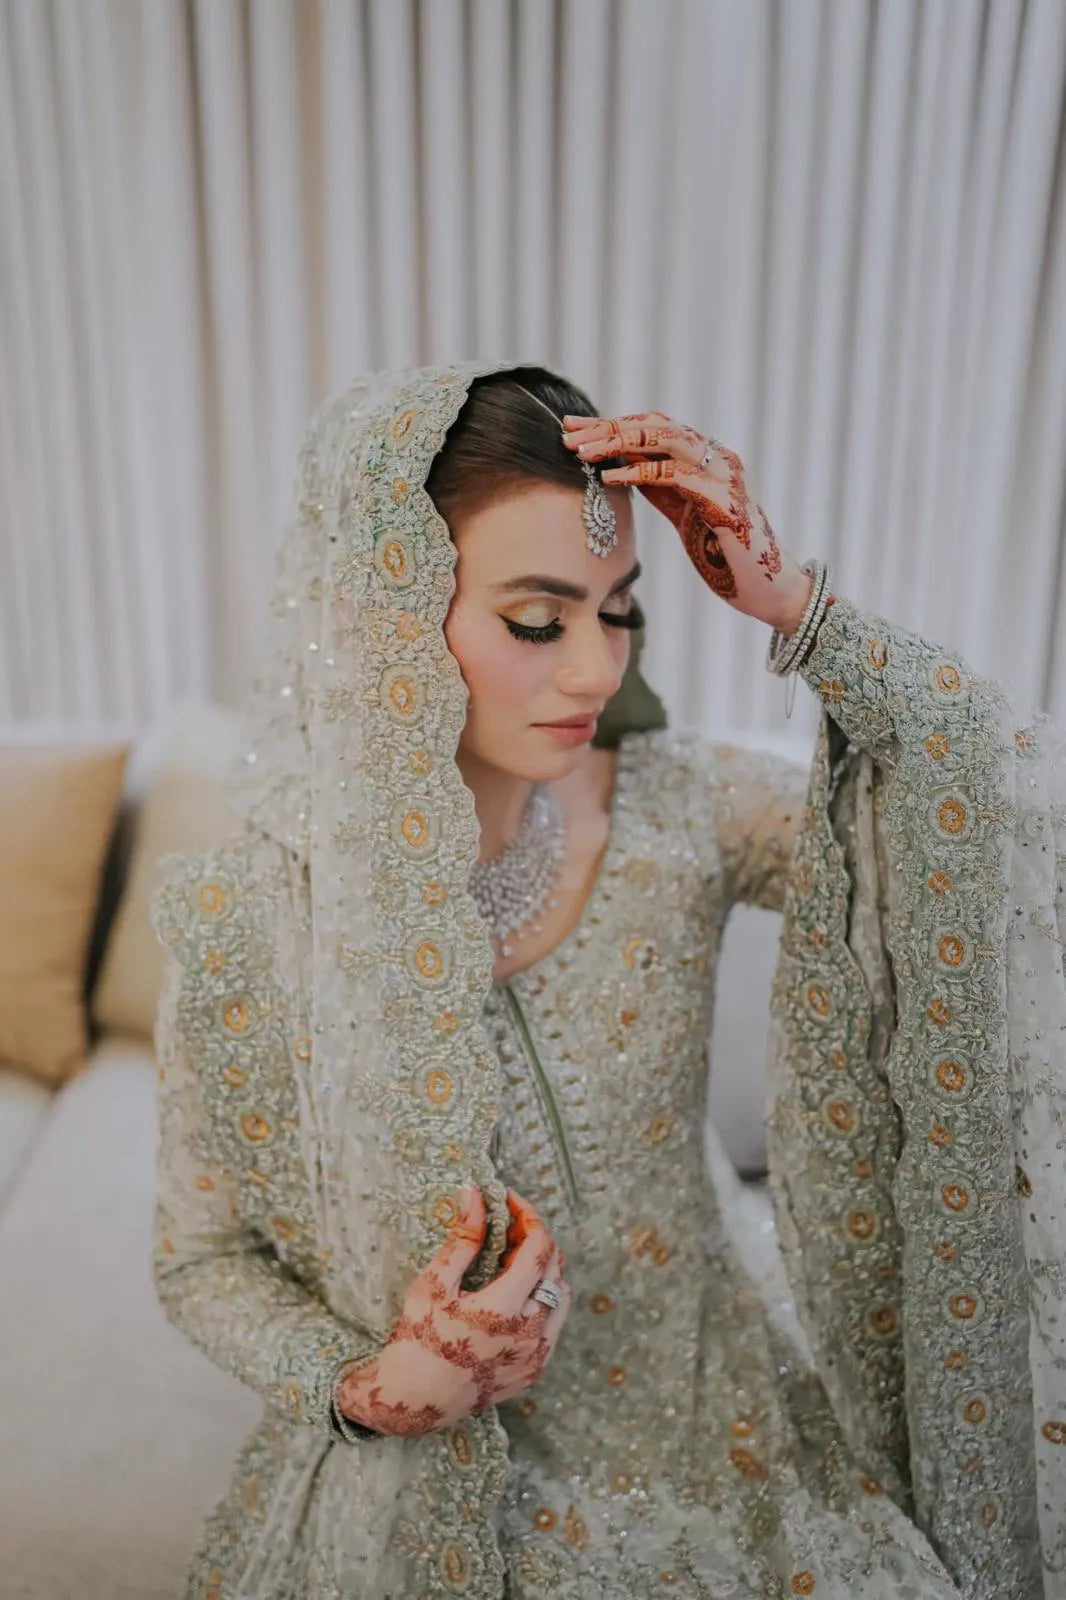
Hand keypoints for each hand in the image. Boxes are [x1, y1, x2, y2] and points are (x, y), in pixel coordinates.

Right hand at [335, 1185, 571, 1436]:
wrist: (412, 1400)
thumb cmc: (418, 1338)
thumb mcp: (435, 1283)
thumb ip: (463, 1238)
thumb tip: (475, 1195)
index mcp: (505, 1309)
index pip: (539, 1248)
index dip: (529, 1217)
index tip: (510, 1202)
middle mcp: (530, 1335)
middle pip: (555, 1268)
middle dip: (535, 1239)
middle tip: (508, 1228)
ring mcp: (536, 1357)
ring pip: (562, 1297)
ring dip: (545, 1271)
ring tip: (513, 1260)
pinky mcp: (534, 1372)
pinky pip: (554, 1326)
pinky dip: (543, 1301)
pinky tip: (515, 1296)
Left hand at [562, 411, 819, 634]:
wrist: (770, 590)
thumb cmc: (727, 557)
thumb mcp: (685, 515)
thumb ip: (661, 489)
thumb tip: (623, 469)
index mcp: (706, 460)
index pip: (653, 428)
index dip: (612, 425)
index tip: (573, 428)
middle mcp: (717, 459)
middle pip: (655, 426)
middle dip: (608, 427)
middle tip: (568, 433)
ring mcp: (723, 476)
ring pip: (666, 440)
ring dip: (619, 442)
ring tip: (583, 451)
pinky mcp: (725, 501)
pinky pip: (676, 477)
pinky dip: (640, 473)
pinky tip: (610, 476)